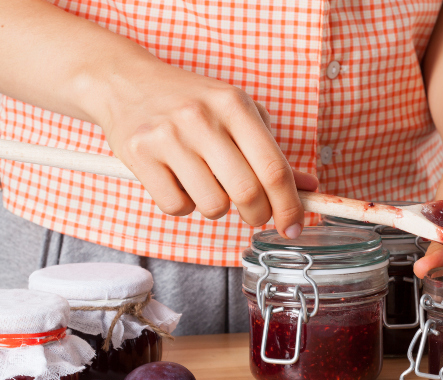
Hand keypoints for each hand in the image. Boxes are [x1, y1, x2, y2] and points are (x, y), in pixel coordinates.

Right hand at [96, 59, 317, 236]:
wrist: (125, 81)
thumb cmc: (193, 103)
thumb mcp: (238, 116)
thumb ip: (273, 154)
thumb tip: (309, 189)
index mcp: (235, 105)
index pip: (274, 169)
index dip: (289, 206)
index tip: (294, 227)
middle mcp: (202, 118)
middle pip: (247, 192)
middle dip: (258, 214)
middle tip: (255, 213)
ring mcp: (167, 135)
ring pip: (212, 205)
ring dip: (217, 207)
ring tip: (207, 183)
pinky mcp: (138, 154)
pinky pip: (176, 206)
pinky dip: (184, 205)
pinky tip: (180, 182)